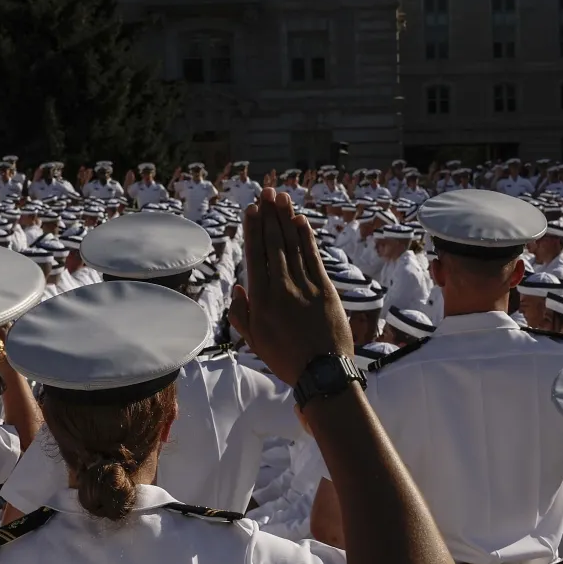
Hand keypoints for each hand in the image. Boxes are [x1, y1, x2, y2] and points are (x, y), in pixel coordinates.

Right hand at [228, 188, 351, 387]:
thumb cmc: (285, 359)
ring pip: (292, 244)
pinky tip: (300, 220)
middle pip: (273, 242)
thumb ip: (241, 314)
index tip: (252, 210)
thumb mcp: (254, 341)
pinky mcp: (325, 288)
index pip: (255, 255)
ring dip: (286, 218)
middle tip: (266, 192)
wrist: (322, 371)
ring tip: (281, 197)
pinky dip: (306, 236)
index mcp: (261, 299)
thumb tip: (237, 289)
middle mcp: (281, 286)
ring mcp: (304, 285)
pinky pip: (313, 255)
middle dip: (269, 215)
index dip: (253, 229)